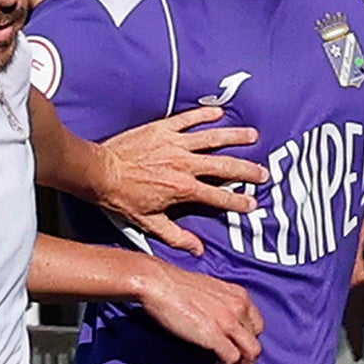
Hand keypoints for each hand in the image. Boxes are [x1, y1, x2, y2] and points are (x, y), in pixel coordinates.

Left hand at [95, 105, 265, 257]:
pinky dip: (205, 114)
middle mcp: (185, 165)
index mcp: (183, 189)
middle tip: (264, 172)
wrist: (100, 172)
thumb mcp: (149, 223)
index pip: (218, 197)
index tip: (253, 204)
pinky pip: (188, 119)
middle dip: (247, 170)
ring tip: (253, 136)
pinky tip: (219, 112)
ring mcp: (175, 144)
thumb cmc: (122, 199)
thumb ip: (176, 236)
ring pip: (212, 138)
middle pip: (224, 166)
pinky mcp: (163, 128)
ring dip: (235, 137)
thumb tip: (199, 250)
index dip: (238, 202)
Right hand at [131, 257, 262, 363]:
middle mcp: (239, 307)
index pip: (257, 324)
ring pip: (252, 353)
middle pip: (256, 340)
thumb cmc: (175, 285)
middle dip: (246, 356)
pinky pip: (232, 359)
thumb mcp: (209, 290)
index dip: (248, 340)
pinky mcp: (215, 336)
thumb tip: (217, 321)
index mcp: (239, 295)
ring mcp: (229, 322)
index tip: (237, 348)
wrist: (159, 283)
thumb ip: (221, 304)